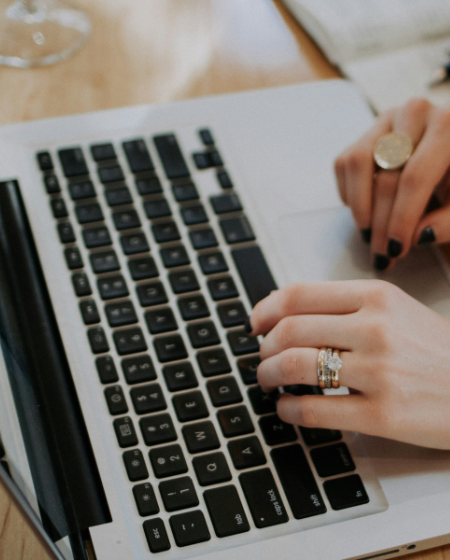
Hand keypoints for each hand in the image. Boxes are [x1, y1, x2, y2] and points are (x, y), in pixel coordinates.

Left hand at [249, 280, 449, 448]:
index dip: (265, 309)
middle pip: (289, 330)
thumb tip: (286, 312)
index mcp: (376, 296)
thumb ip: (346, 306)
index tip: (255, 323)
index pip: (299, 294)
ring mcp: (379, 371)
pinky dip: (288, 409)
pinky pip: (313, 409)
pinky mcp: (382, 414)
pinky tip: (286, 408)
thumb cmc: (437, 351)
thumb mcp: (397, 310)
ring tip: (267, 380)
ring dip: (268, 374)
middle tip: (261, 356)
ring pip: (294, 366)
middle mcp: (375, 328)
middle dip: (263, 347)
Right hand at [334, 99, 449, 269]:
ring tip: (368, 235)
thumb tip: (419, 236)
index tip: (396, 248)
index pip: (415, 177)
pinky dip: (350, 193)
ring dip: (359, 208)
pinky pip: (345, 164)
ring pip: (357, 164)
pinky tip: (365, 212)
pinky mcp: (368, 131)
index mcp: (449, 127)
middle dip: (381, 224)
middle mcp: (416, 113)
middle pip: (386, 177)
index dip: (402, 218)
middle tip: (382, 254)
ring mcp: (387, 120)